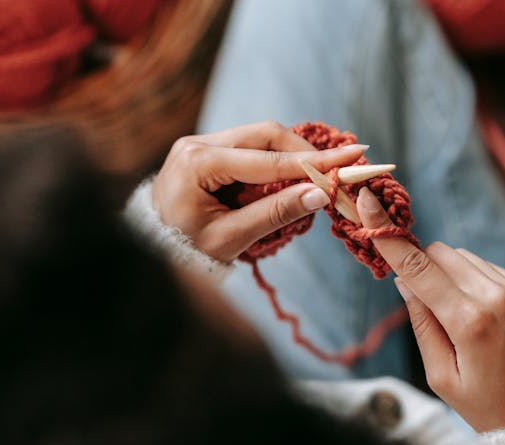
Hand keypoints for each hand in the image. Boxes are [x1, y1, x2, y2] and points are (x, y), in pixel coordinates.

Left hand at [152, 121, 366, 261]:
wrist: (153, 251)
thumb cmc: (186, 250)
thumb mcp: (231, 237)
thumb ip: (275, 213)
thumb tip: (319, 195)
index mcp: (198, 163)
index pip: (268, 160)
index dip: (313, 163)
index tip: (350, 158)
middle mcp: (197, 143)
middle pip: (266, 134)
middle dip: (304, 152)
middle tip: (338, 168)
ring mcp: (200, 143)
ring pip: (260, 137)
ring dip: (290, 156)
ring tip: (316, 178)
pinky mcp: (207, 150)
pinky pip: (249, 147)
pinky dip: (274, 161)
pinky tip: (290, 177)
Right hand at [356, 187, 504, 431]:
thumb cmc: (487, 407)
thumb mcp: (441, 377)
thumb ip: (422, 323)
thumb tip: (406, 282)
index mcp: (470, 323)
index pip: (419, 267)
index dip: (389, 237)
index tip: (368, 204)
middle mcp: (498, 299)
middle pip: (443, 253)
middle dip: (423, 264)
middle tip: (420, 293)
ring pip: (467, 258)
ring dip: (449, 273)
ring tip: (455, 313)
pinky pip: (491, 270)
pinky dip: (475, 281)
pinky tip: (479, 313)